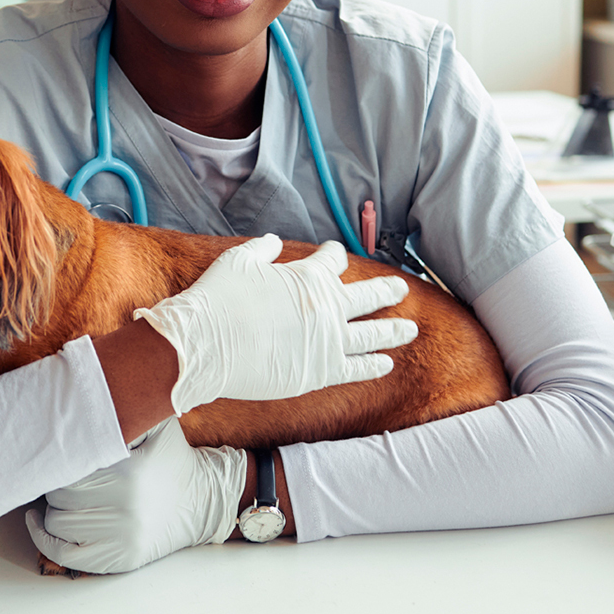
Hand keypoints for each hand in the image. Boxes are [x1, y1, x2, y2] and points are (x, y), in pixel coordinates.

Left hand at [26, 417, 245, 573]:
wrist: (201, 502)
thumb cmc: (170, 459)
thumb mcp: (158, 425)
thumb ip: (129, 407)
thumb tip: (92, 384)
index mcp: (130, 470)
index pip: (70, 464)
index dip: (62, 456)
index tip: (61, 450)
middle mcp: (125, 506)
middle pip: (59, 493)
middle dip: (57, 481)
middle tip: (67, 472)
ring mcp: (121, 537)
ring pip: (57, 522)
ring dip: (55, 507)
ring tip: (65, 494)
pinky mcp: (118, 559)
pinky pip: (64, 555)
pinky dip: (45, 539)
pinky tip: (40, 522)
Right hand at [134, 234, 415, 414]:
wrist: (204, 344)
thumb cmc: (217, 300)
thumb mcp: (238, 260)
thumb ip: (262, 250)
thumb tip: (275, 241)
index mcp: (309, 277)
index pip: (332, 260)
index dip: (334, 254)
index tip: (336, 254)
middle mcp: (327, 307)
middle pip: (367, 296)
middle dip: (386, 290)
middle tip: (401, 288)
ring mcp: (329, 341)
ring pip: (373, 334)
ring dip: (393, 330)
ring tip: (410, 329)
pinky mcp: (321, 372)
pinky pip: (357, 368)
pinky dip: (373, 365)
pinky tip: (385, 363)